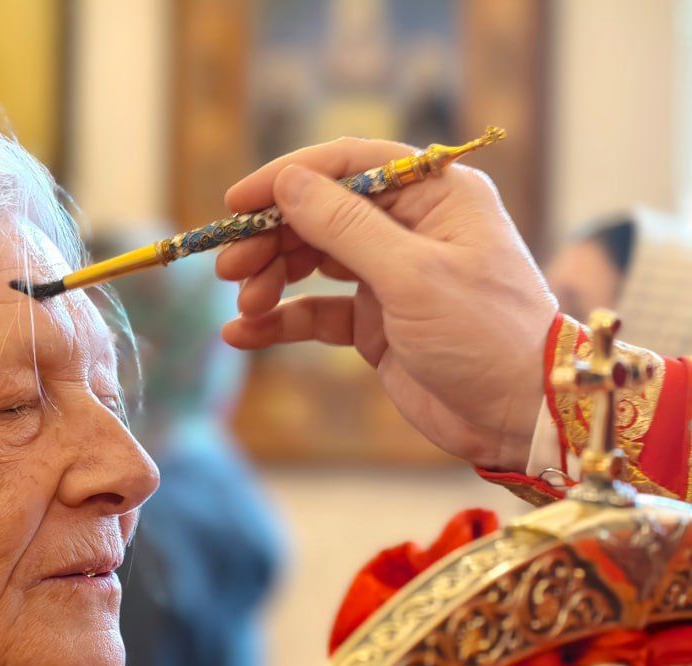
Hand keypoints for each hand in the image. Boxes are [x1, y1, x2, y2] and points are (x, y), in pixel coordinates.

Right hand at [216, 137, 558, 470]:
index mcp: (436, 196)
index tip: (238, 203)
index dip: (289, 177)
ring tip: (244, 305)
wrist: (520, 417)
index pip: (350, 165)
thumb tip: (288, 183)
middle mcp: (412, 227)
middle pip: (321, 214)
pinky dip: (281, 320)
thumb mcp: (412, 276)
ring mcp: (391, 277)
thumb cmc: (484, 335)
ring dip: (271, 278)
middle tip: (229, 269)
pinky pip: (316, 312)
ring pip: (312, 261)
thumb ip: (345, 226)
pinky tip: (244, 335)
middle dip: (271, 238)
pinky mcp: (376, 324)